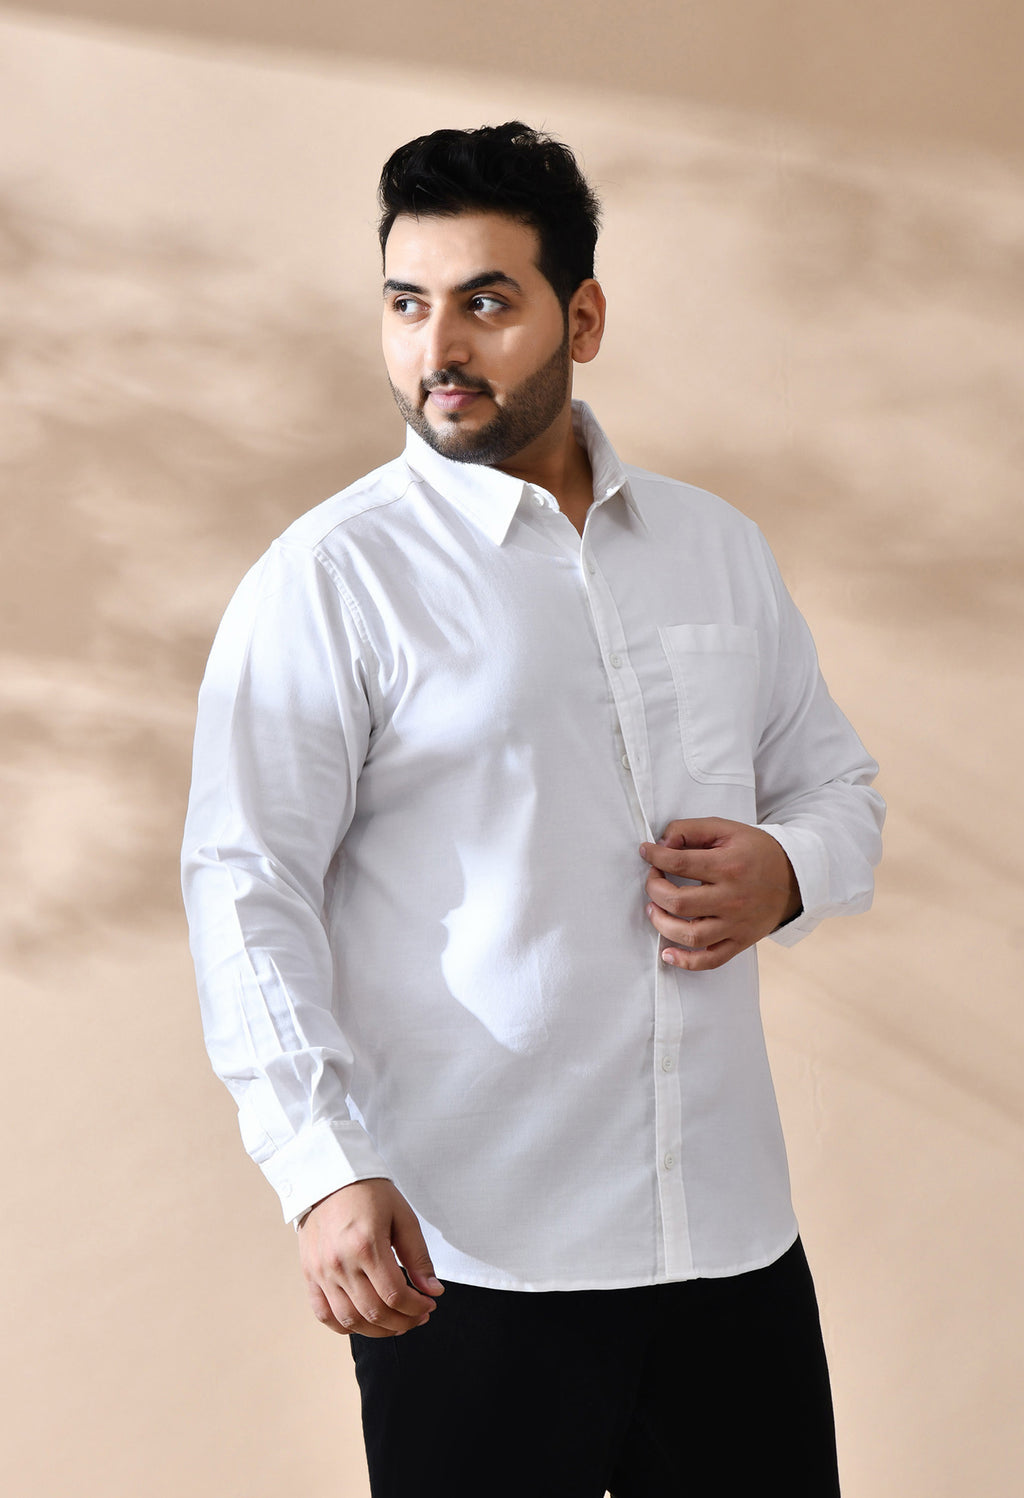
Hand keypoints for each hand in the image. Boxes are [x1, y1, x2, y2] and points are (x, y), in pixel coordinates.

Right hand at [298, 1177, 443, 1337]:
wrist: (328, 1176)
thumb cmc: (369, 1192)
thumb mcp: (402, 1216)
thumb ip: (418, 1256)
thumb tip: (433, 1291)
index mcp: (366, 1245)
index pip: (395, 1295)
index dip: (417, 1307)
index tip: (430, 1304)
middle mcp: (340, 1263)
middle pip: (374, 1313)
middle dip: (403, 1322)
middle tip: (418, 1316)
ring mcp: (321, 1271)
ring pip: (350, 1320)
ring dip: (377, 1330)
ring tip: (396, 1322)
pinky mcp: (309, 1274)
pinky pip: (323, 1314)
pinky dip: (345, 1326)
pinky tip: (364, 1321)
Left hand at [640, 817, 800, 971]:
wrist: (794, 878)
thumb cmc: (756, 852)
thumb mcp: (727, 829)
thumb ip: (691, 830)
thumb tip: (662, 843)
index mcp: (728, 866)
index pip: (679, 863)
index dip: (655, 857)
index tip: (646, 852)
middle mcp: (732, 898)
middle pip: (679, 902)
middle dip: (654, 890)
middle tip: (653, 879)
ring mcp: (736, 924)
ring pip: (690, 936)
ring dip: (662, 924)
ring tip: (653, 910)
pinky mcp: (740, 941)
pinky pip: (710, 960)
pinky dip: (686, 962)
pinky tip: (668, 954)